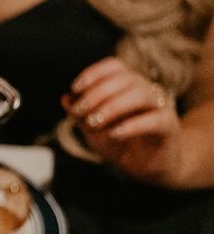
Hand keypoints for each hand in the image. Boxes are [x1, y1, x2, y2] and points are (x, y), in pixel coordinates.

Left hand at [66, 57, 184, 186]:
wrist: (147, 167)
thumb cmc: (120, 144)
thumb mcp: (94, 130)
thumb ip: (81, 115)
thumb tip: (66, 98)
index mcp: (128, 86)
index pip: (115, 66)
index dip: (95, 73)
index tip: (76, 88)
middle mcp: (146, 92)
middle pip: (126, 78)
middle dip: (97, 93)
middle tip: (80, 111)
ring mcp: (160, 107)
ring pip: (141, 94)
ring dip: (112, 106)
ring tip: (94, 122)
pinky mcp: (168, 127)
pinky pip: (155, 120)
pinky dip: (132, 125)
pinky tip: (114, 133)